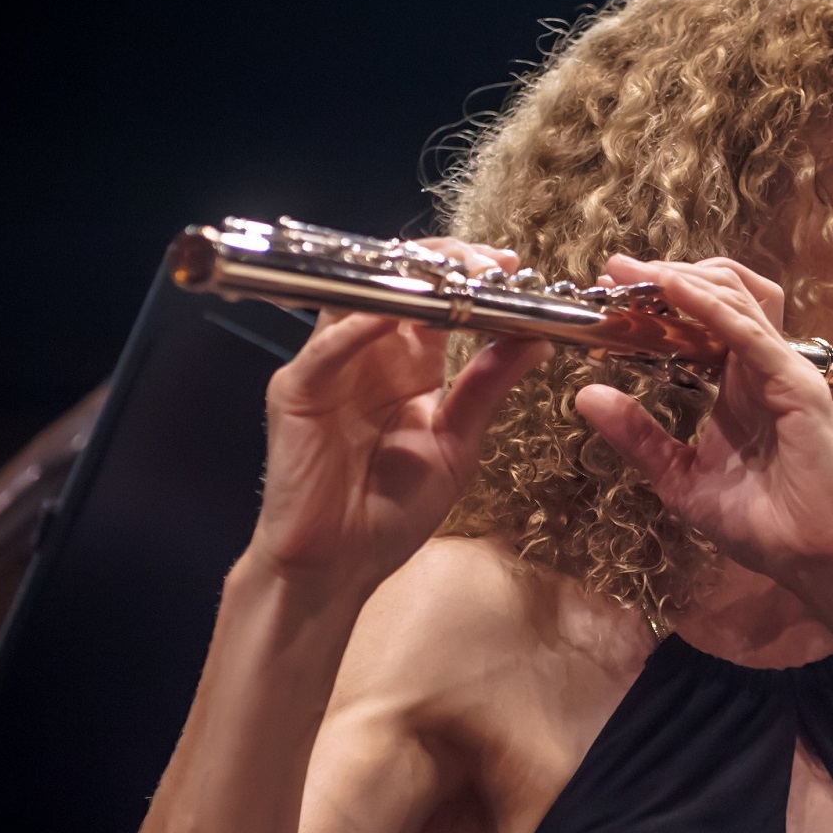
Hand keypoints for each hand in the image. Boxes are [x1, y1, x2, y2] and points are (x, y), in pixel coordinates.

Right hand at [250, 239, 546, 584]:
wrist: (338, 567)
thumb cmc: (391, 512)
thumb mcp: (455, 447)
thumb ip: (485, 391)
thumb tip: (536, 341)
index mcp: (406, 366)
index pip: (435, 300)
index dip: (469, 277)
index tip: (511, 266)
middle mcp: (367, 355)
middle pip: (396, 284)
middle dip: (443, 266)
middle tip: (488, 265)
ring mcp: (328, 368)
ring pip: (357, 300)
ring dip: (402, 283)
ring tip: (448, 277)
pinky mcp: (296, 393)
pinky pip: (325, 350)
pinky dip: (356, 329)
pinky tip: (389, 318)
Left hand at [574, 256, 832, 586]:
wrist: (814, 559)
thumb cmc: (762, 525)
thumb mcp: (678, 477)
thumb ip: (637, 434)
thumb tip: (585, 396)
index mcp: (736, 386)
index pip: (698, 324)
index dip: (657, 303)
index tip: (609, 291)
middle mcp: (760, 369)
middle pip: (720, 294)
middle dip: (668, 274)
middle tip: (616, 268)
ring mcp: (782, 370)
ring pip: (738, 297)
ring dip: (688, 277)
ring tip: (640, 270)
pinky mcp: (796, 383)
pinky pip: (748, 330)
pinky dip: (710, 305)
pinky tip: (674, 290)